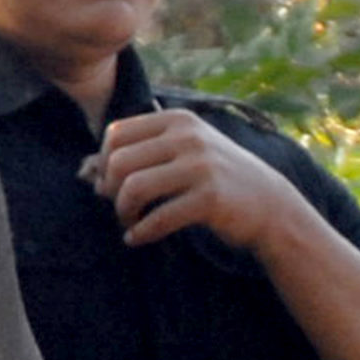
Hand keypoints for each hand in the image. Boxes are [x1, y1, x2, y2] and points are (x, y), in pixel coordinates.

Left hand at [84, 108, 308, 255]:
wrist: (270, 206)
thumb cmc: (219, 180)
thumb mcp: (186, 152)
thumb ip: (145, 153)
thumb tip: (89, 173)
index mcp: (178, 120)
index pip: (118, 134)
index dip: (104, 162)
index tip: (110, 185)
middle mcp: (188, 138)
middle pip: (120, 161)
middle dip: (110, 190)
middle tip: (118, 208)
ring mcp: (200, 167)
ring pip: (134, 187)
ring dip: (123, 211)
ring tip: (128, 224)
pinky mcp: (209, 199)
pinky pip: (159, 217)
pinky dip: (141, 232)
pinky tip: (137, 239)